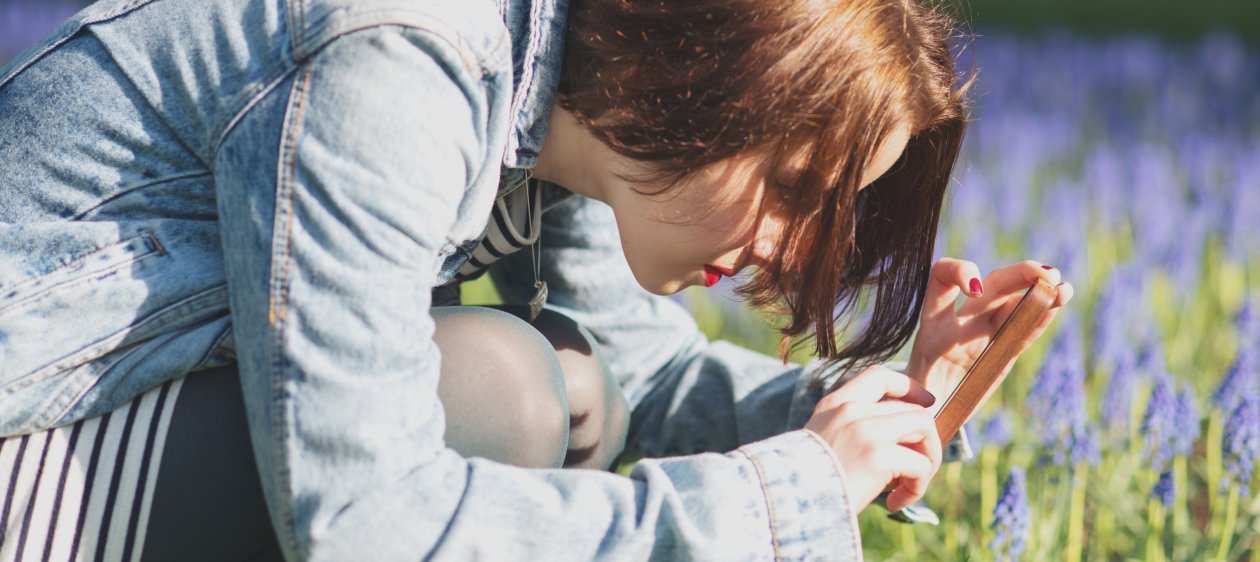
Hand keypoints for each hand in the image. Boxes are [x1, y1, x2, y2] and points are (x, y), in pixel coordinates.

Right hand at [805, 365, 941, 512]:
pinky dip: (916, 487)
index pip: (879, 375)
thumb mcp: (820, 442)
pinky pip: (921, 465)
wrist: (784, 499)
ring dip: (927, 460)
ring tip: (909, 486)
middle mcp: (851, 410)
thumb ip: (850, 431)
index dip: (909, 386)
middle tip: (912, 472)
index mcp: (834, 404)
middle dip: (924, 442)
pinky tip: (893, 503)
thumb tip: (896, 443)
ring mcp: (866, 430)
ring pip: (924, 428)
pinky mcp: (879, 455)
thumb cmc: (802, 480)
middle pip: (913, 410)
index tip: (925, 403)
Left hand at [905, 259, 1073, 412]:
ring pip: (1014, 304)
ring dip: (1040, 293)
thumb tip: (900, 392)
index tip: (974, 291)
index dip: (958, 271)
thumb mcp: (908, 388)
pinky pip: (1024, 330)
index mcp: (932, 323)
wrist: (928, 408)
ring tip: (1063, 289)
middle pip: (993, 285)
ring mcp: (984, 332)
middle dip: (1020, 275)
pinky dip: (1041, 317)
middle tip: (1048, 276)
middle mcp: (961, 320)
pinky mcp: (1003, 349)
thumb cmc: (912, 396)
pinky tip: (1058, 302)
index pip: (941, 276)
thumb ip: (910, 383)